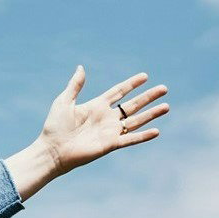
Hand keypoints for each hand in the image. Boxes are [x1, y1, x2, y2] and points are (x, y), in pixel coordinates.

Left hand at [37, 67, 168, 176]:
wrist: (52, 150)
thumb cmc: (54, 127)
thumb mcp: (64, 101)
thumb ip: (75, 86)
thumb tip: (81, 67)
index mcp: (97, 106)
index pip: (119, 92)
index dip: (131, 84)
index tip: (145, 76)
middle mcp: (106, 118)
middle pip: (133, 105)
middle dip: (148, 97)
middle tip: (164, 88)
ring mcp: (109, 131)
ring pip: (136, 121)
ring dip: (151, 114)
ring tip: (167, 106)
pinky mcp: (110, 144)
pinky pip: (130, 139)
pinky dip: (143, 136)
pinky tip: (156, 131)